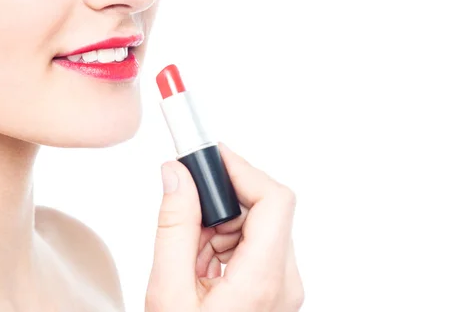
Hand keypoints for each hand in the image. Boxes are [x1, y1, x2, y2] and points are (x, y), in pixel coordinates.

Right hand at [145, 142, 303, 311]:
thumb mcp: (167, 293)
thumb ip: (174, 228)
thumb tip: (177, 174)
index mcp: (263, 279)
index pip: (275, 198)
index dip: (242, 169)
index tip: (212, 158)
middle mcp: (285, 281)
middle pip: (265, 209)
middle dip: (221, 207)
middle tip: (187, 225)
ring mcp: (285, 286)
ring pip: (260, 226)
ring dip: (221, 229)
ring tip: (192, 261)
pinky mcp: (278, 289)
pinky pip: (259, 247)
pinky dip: (227, 245)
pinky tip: (204, 270)